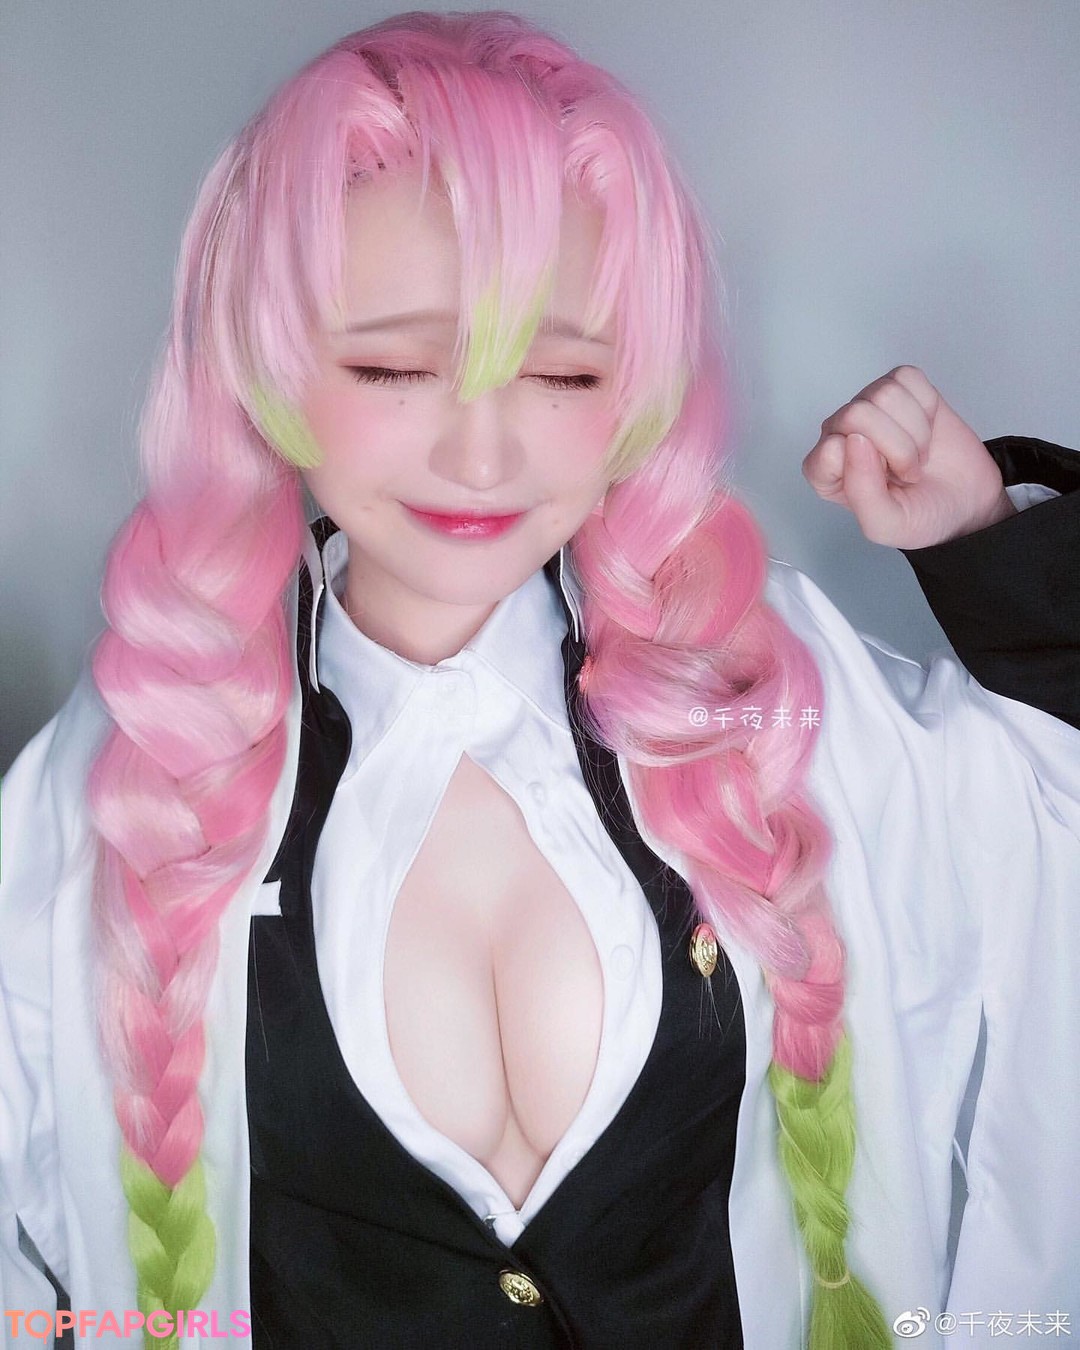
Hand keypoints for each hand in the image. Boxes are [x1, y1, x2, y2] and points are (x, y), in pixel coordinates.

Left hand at [802, 366, 1016, 547]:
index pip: (830, 448)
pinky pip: (908, 378)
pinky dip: (927, 406)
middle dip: (899, 447)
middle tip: (908, 471)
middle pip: (858, 414)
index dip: (870, 467)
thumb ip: (862, 492)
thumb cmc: (922, 514)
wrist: (967, 501)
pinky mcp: (898, 387)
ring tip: (918, 453)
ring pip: (886, 393)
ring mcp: (868, 406)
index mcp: (824, 470)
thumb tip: (853, 440)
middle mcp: (839, 432)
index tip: (887, 484)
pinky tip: (925, 429)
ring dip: (916, 431)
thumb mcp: (886, 524)